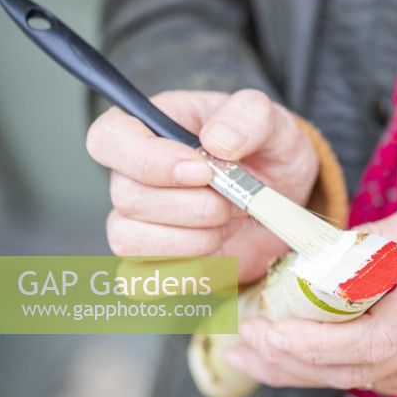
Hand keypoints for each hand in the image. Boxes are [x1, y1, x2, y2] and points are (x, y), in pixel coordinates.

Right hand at [86, 89, 318, 282]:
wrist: (287, 198)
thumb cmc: (268, 152)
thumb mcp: (273, 121)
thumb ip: (248, 115)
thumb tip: (218, 141)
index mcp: (149, 128)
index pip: (109, 139)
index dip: (148, 161)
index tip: (202, 171)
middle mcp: (133, 176)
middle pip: (128, 198)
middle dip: (196, 206)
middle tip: (237, 199)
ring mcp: (139, 223)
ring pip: (130, 242)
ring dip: (195, 239)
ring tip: (230, 222)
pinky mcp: (155, 263)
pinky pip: (142, 281)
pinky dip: (187, 274)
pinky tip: (220, 255)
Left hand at [228, 189, 396, 396]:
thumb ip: (381, 238)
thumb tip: (325, 261)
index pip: (370, 338)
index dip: (310, 344)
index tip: (264, 330)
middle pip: (356, 369)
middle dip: (291, 361)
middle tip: (244, 344)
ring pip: (361, 381)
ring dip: (302, 371)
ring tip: (254, 355)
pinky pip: (377, 380)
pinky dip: (333, 371)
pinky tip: (298, 359)